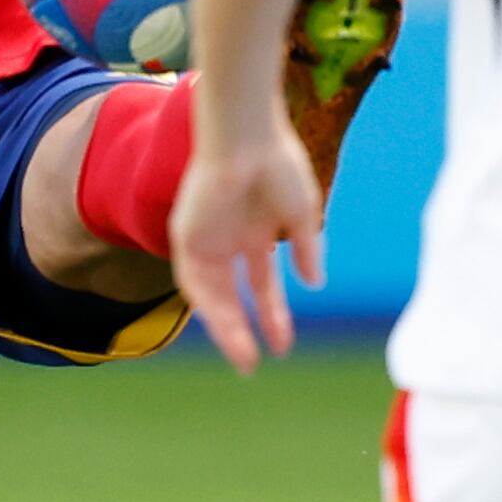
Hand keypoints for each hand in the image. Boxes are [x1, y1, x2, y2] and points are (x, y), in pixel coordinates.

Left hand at [169, 117, 321, 374]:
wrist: (247, 137)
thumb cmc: (278, 165)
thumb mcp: (302, 213)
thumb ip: (306, 249)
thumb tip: (315, 284)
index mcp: (256, 231)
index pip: (262, 284)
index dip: (273, 314)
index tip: (284, 344)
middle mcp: (229, 238)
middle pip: (233, 295)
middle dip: (244, 329)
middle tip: (253, 363)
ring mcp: (206, 236)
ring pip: (211, 294)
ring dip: (224, 326)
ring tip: (242, 356)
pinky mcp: (186, 233)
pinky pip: (190, 278)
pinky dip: (204, 303)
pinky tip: (221, 323)